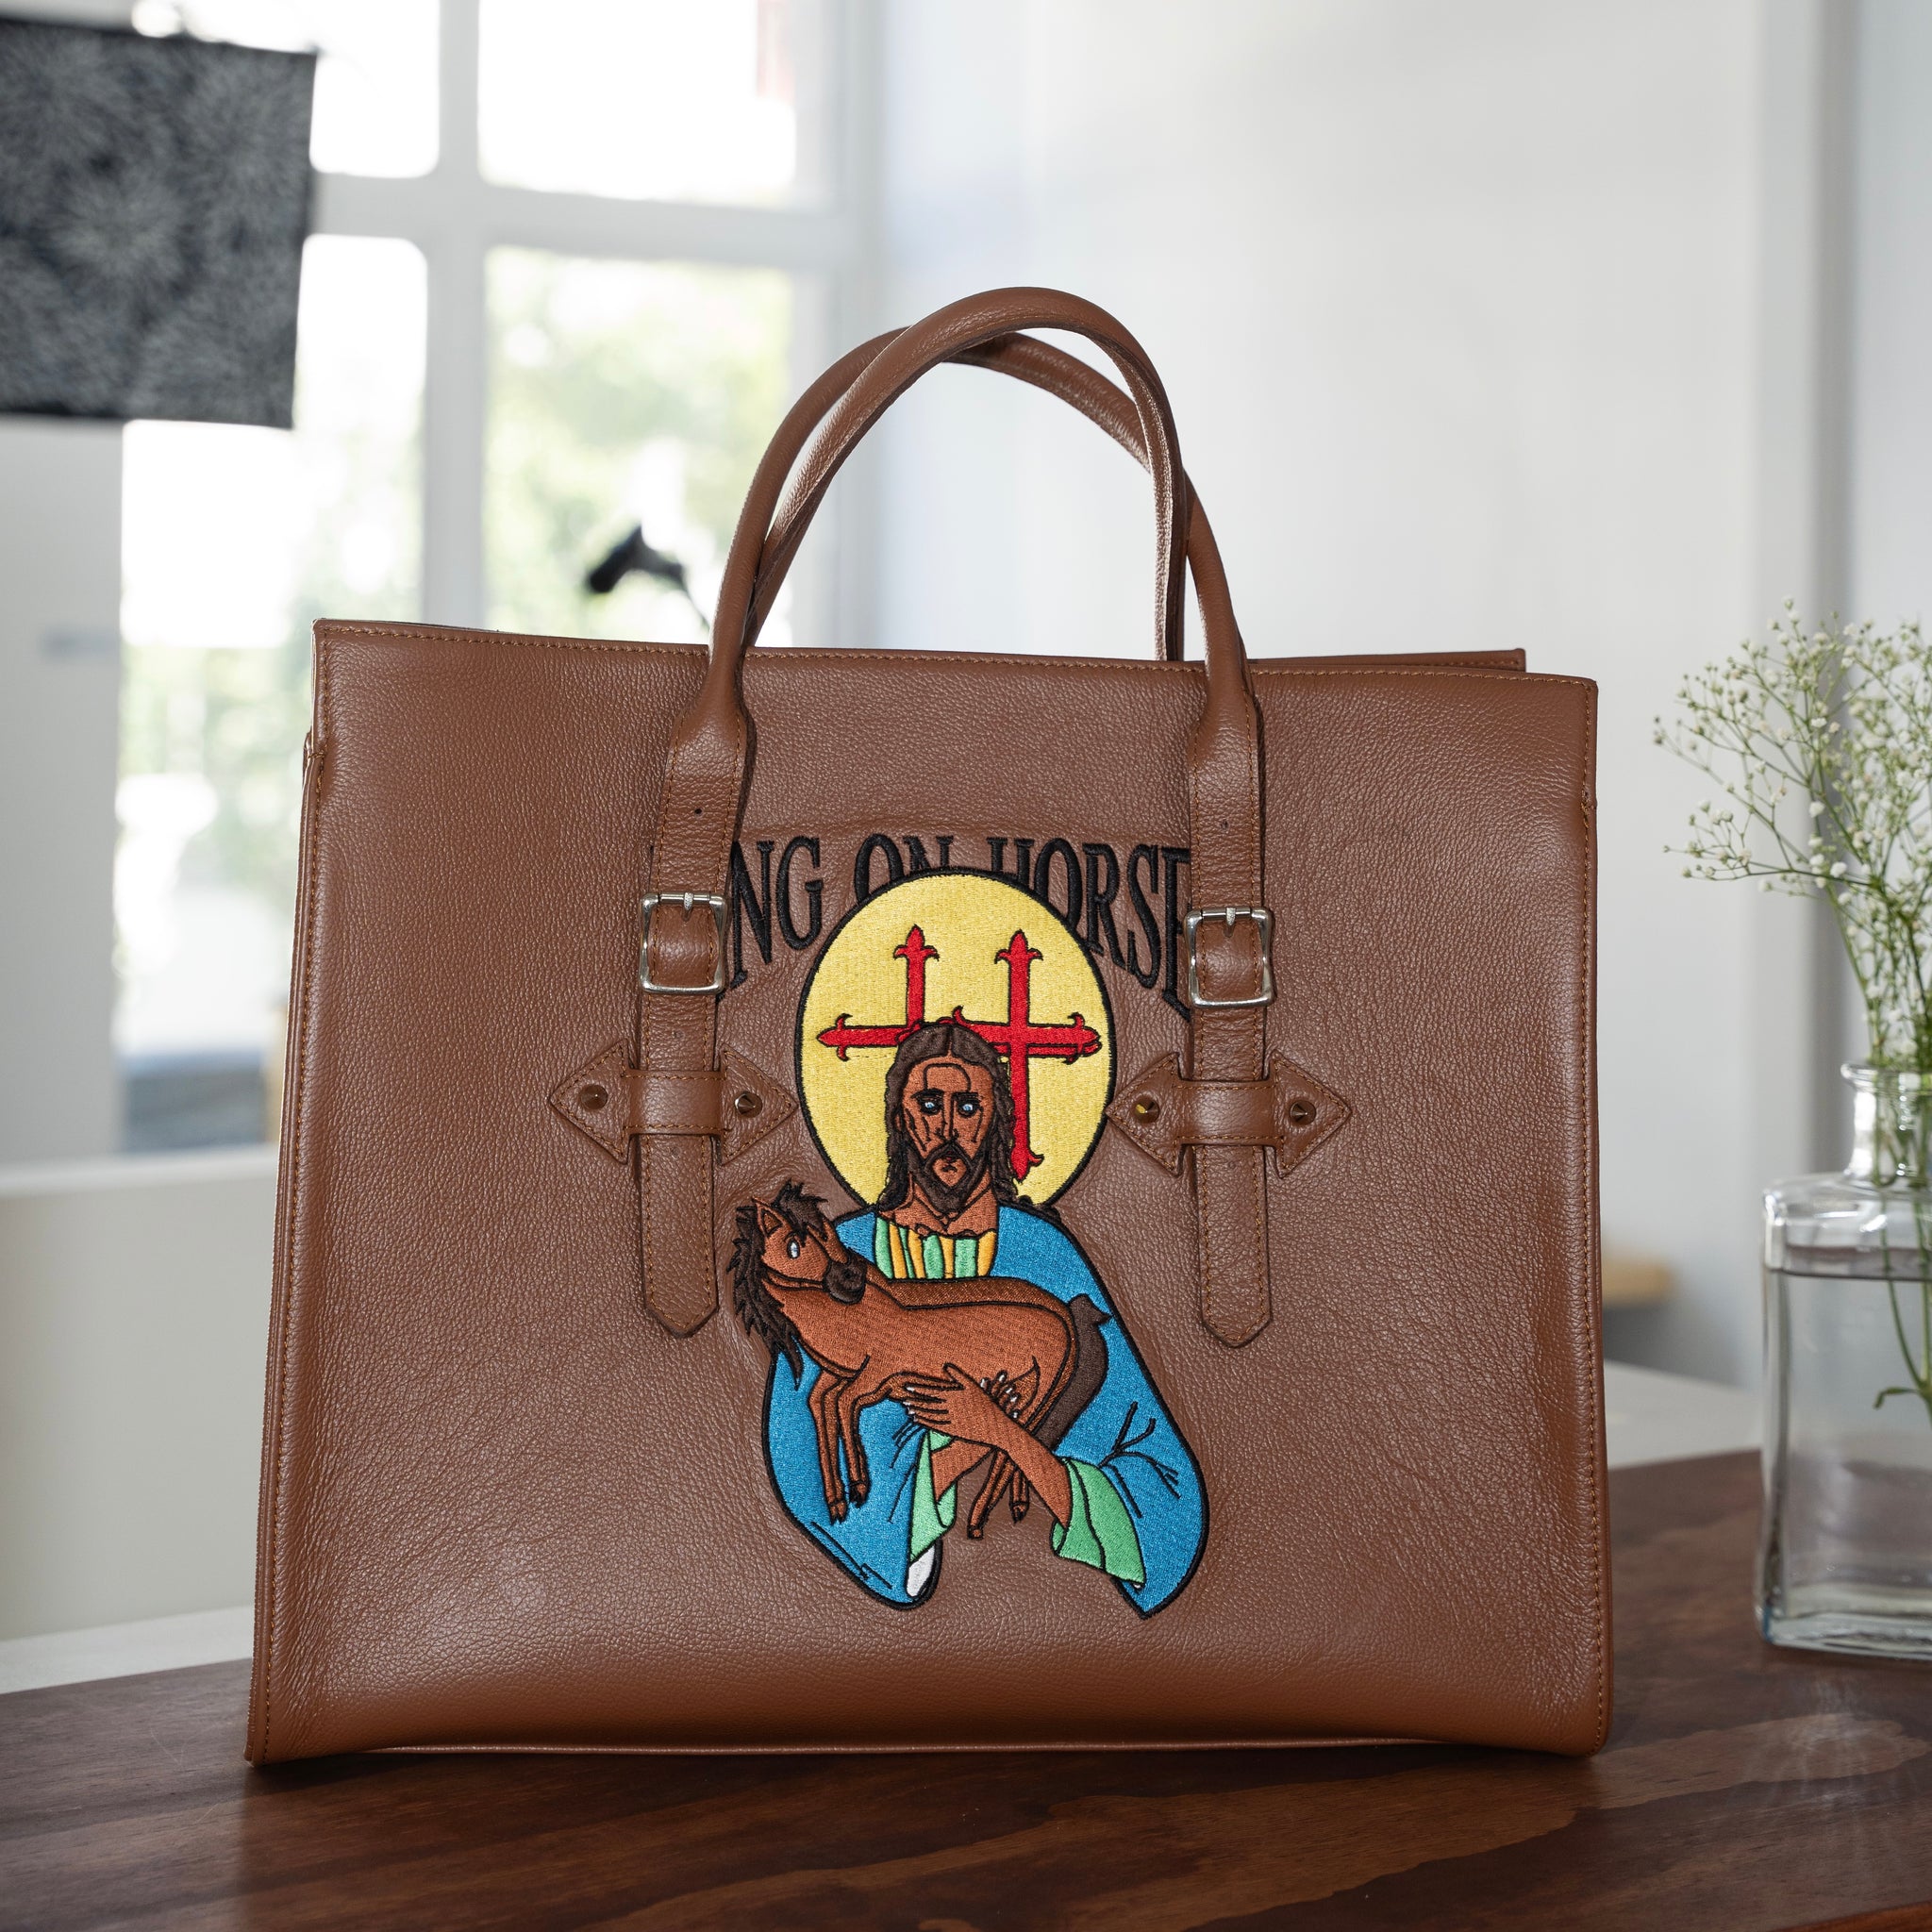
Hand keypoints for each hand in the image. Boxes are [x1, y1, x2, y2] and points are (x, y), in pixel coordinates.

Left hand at [900, 1364, 1021, 1449]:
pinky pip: (935, 1426)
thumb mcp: (973, 1386)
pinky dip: (924, 1422)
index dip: (919, 1389)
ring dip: (917, 1412)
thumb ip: (958, 1375)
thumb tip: (945, 1366)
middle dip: (915, 1401)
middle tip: (903, 1399)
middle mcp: (952, 1408)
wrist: (995, 1427)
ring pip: (930, 1416)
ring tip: (908, 1409)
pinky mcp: (952, 1432)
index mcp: (955, 1396)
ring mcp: (952, 1421)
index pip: (932, 1391)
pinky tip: (917, 1419)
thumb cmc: (984, 1404)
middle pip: (928, 1404)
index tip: (908, 1387)